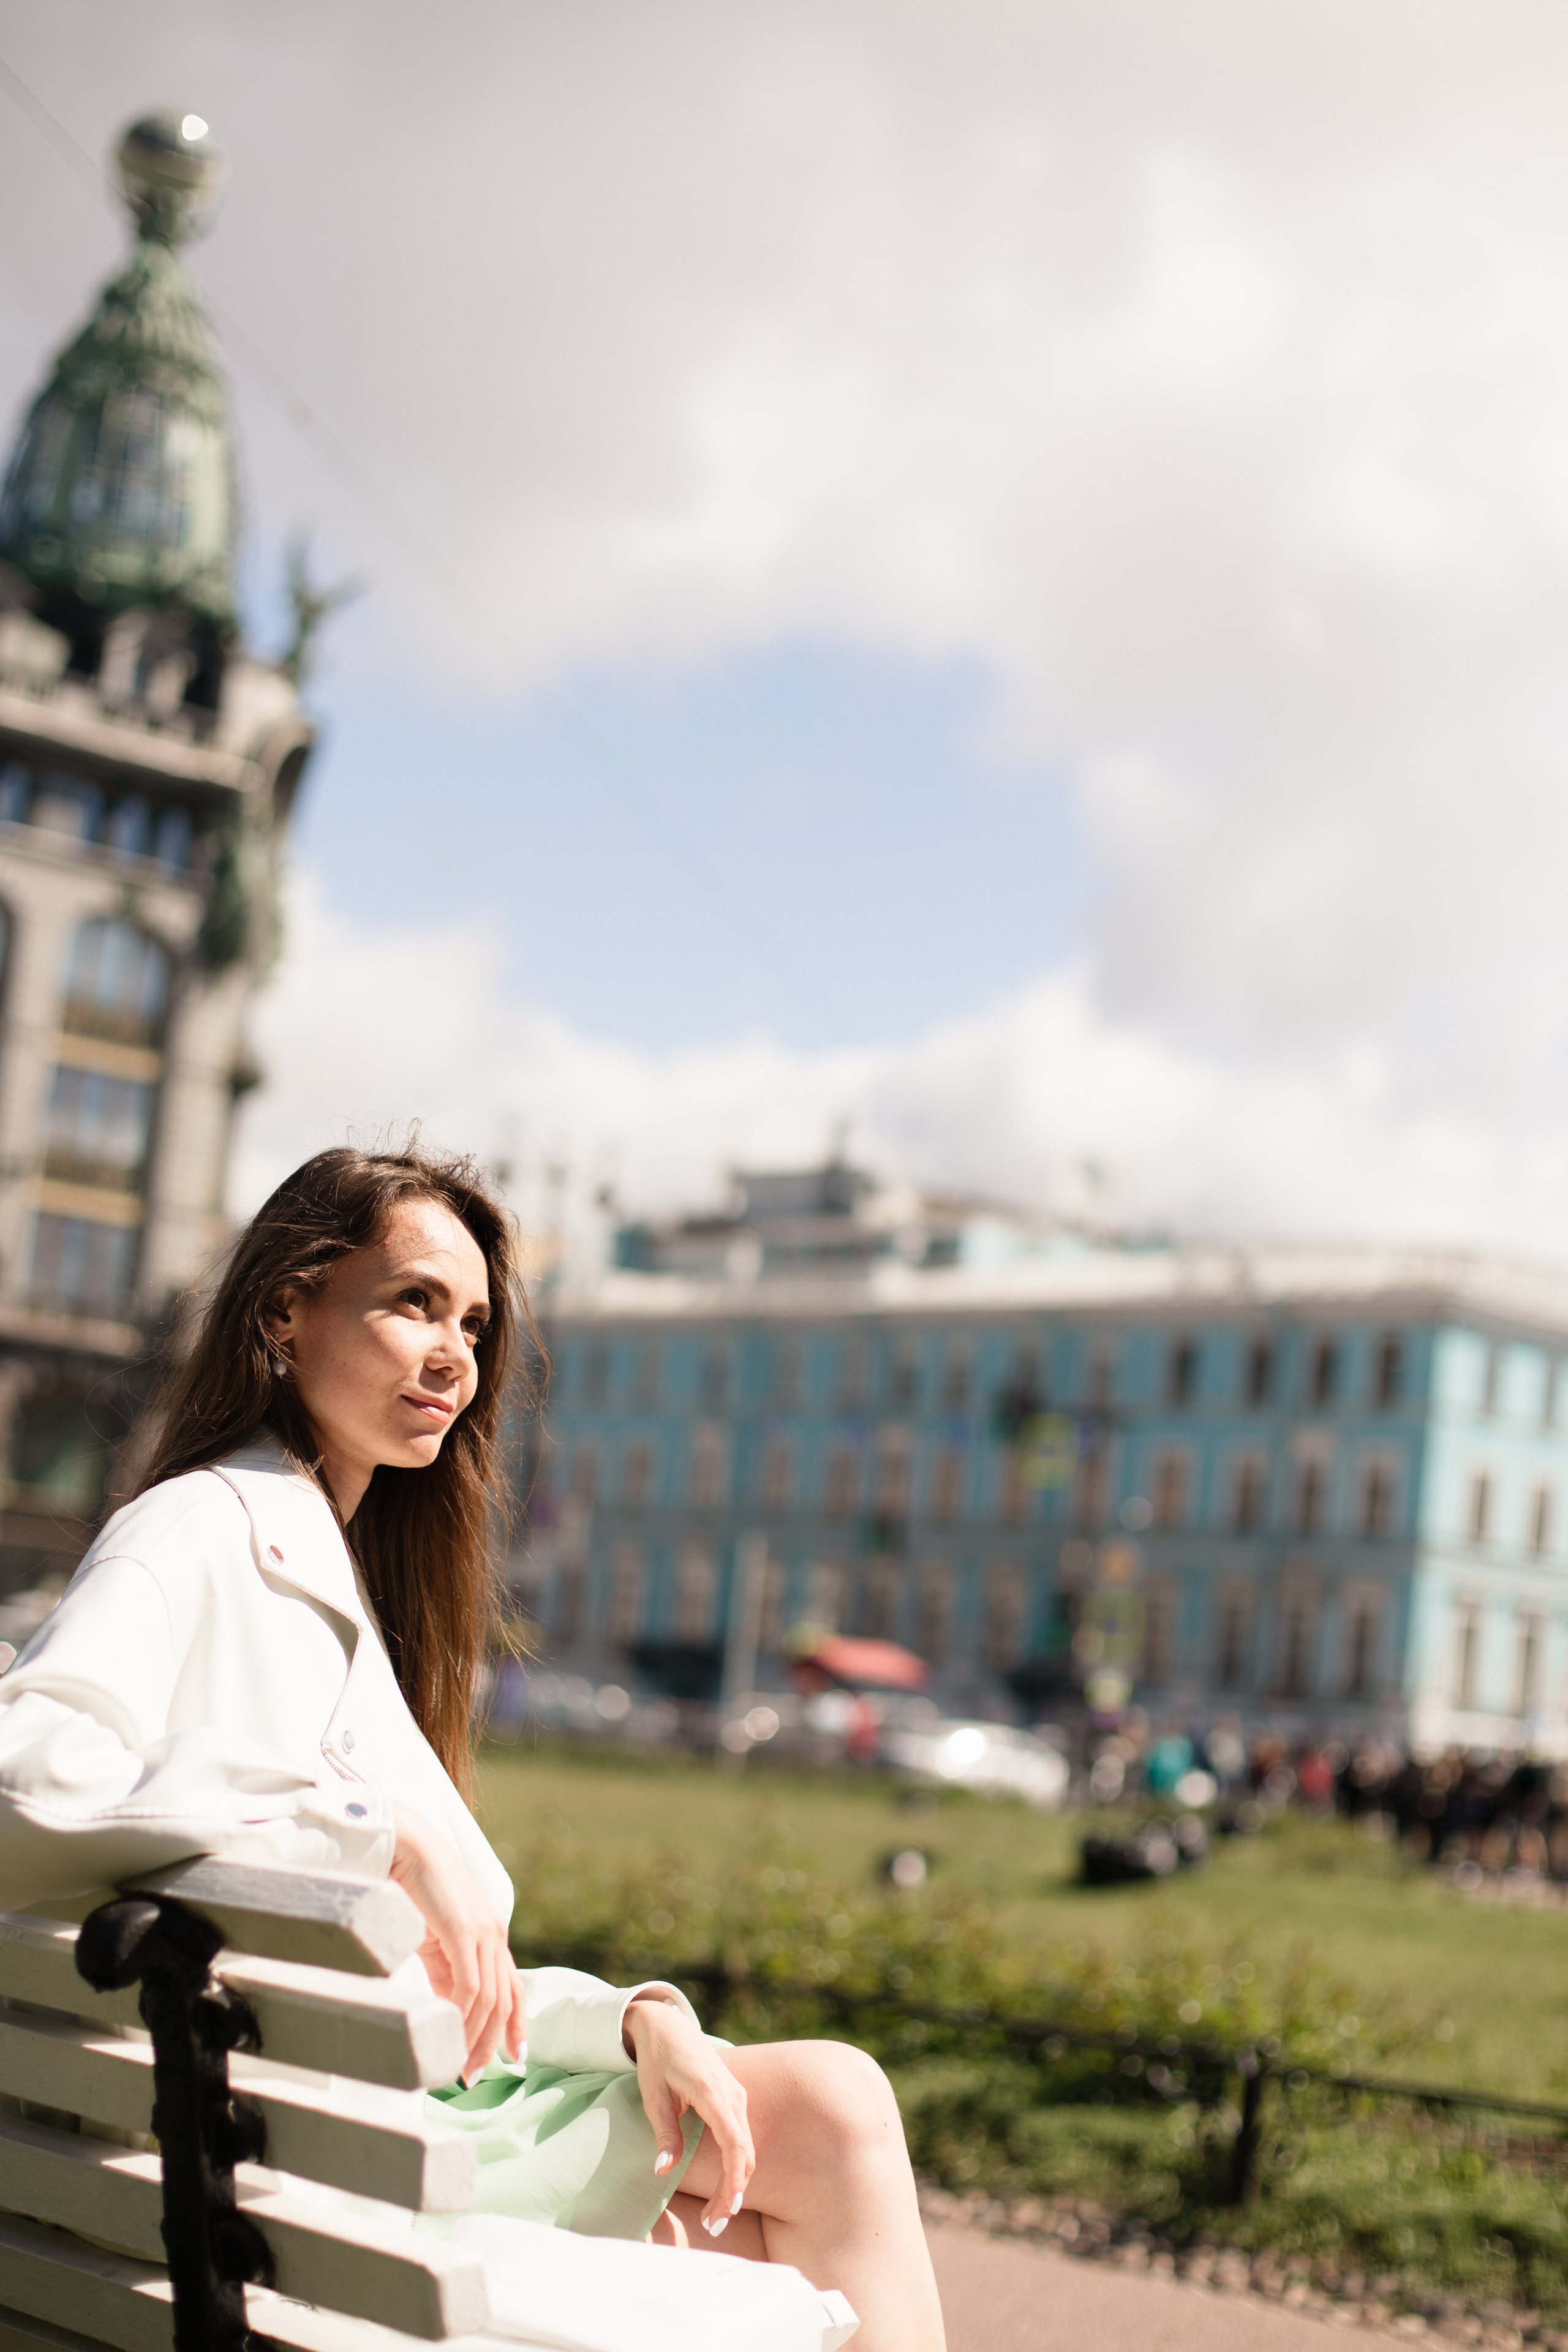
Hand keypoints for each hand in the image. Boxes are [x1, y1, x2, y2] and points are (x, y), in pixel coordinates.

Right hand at [391, 1802, 523, 2080]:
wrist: (406, 1849)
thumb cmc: (414, 1890)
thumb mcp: (433, 1941)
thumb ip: (444, 1971)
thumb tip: (447, 2009)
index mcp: (491, 1935)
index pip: (511, 1987)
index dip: (515, 2023)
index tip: (511, 2057)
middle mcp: (495, 1934)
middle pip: (505, 2000)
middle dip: (493, 2042)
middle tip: (473, 2074)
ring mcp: (483, 1933)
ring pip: (490, 1999)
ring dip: (475, 2037)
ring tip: (459, 2066)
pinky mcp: (465, 1933)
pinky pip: (471, 1986)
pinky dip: (464, 2016)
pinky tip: (451, 2034)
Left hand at [624, 1996, 753, 2237]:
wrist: (666, 2026)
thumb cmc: (657, 2060)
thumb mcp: (653, 2096)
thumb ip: (665, 2133)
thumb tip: (664, 2170)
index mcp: (712, 2092)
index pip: (734, 2143)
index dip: (733, 2179)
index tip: (727, 2209)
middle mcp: (732, 2095)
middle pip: (744, 2153)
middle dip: (733, 2192)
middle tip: (714, 2225)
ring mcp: (737, 2096)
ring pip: (746, 2148)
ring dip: (735, 2182)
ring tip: (716, 2214)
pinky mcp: (734, 2099)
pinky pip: (741, 2138)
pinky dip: (736, 2166)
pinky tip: (723, 2187)